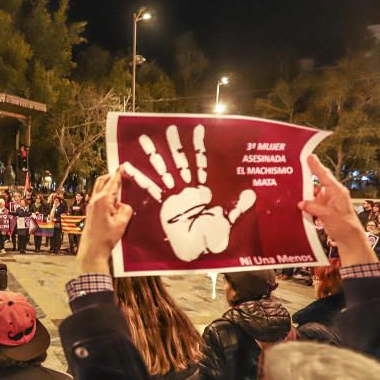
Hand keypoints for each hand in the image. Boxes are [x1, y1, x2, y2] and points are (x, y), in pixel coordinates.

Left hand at [77, 168, 133, 274]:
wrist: (92, 250)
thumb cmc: (105, 238)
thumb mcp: (122, 223)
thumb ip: (126, 209)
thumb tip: (124, 205)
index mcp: (103, 200)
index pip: (112, 182)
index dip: (118, 173)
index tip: (123, 166)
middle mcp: (95, 200)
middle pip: (102, 181)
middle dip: (111, 175)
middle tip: (120, 172)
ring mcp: (91, 206)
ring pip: (99, 188)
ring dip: (108, 184)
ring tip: (119, 185)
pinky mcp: (91, 212)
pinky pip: (99, 197)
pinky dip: (106, 193)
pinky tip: (113, 200)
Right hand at [123, 124, 255, 261]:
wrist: (197, 250)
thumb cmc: (211, 237)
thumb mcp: (228, 220)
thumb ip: (238, 207)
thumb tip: (250, 193)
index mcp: (202, 190)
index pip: (200, 162)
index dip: (198, 147)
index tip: (197, 130)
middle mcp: (187, 189)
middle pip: (180, 162)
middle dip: (175, 146)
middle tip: (170, 128)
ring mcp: (174, 195)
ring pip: (164, 171)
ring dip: (155, 156)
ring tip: (145, 140)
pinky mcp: (164, 204)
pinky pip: (151, 189)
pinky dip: (140, 179)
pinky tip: (129, 168)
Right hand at [298, 154, 374, 265]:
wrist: (349, 238)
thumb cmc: (345, 226)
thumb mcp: (330, 216)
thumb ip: (315, 208)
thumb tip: (301, 203)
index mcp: (337, 192)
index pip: (325, 176)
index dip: (316, 166)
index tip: (309, 156)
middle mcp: (331, 194)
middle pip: (316, 182)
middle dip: (305, 176)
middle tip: (294, 169)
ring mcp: (326, 201)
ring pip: (311, 193)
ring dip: (302, 192)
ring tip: (290, 186)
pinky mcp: (322, 209)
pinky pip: (310, 203)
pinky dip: (303, 202)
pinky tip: (295, 201)